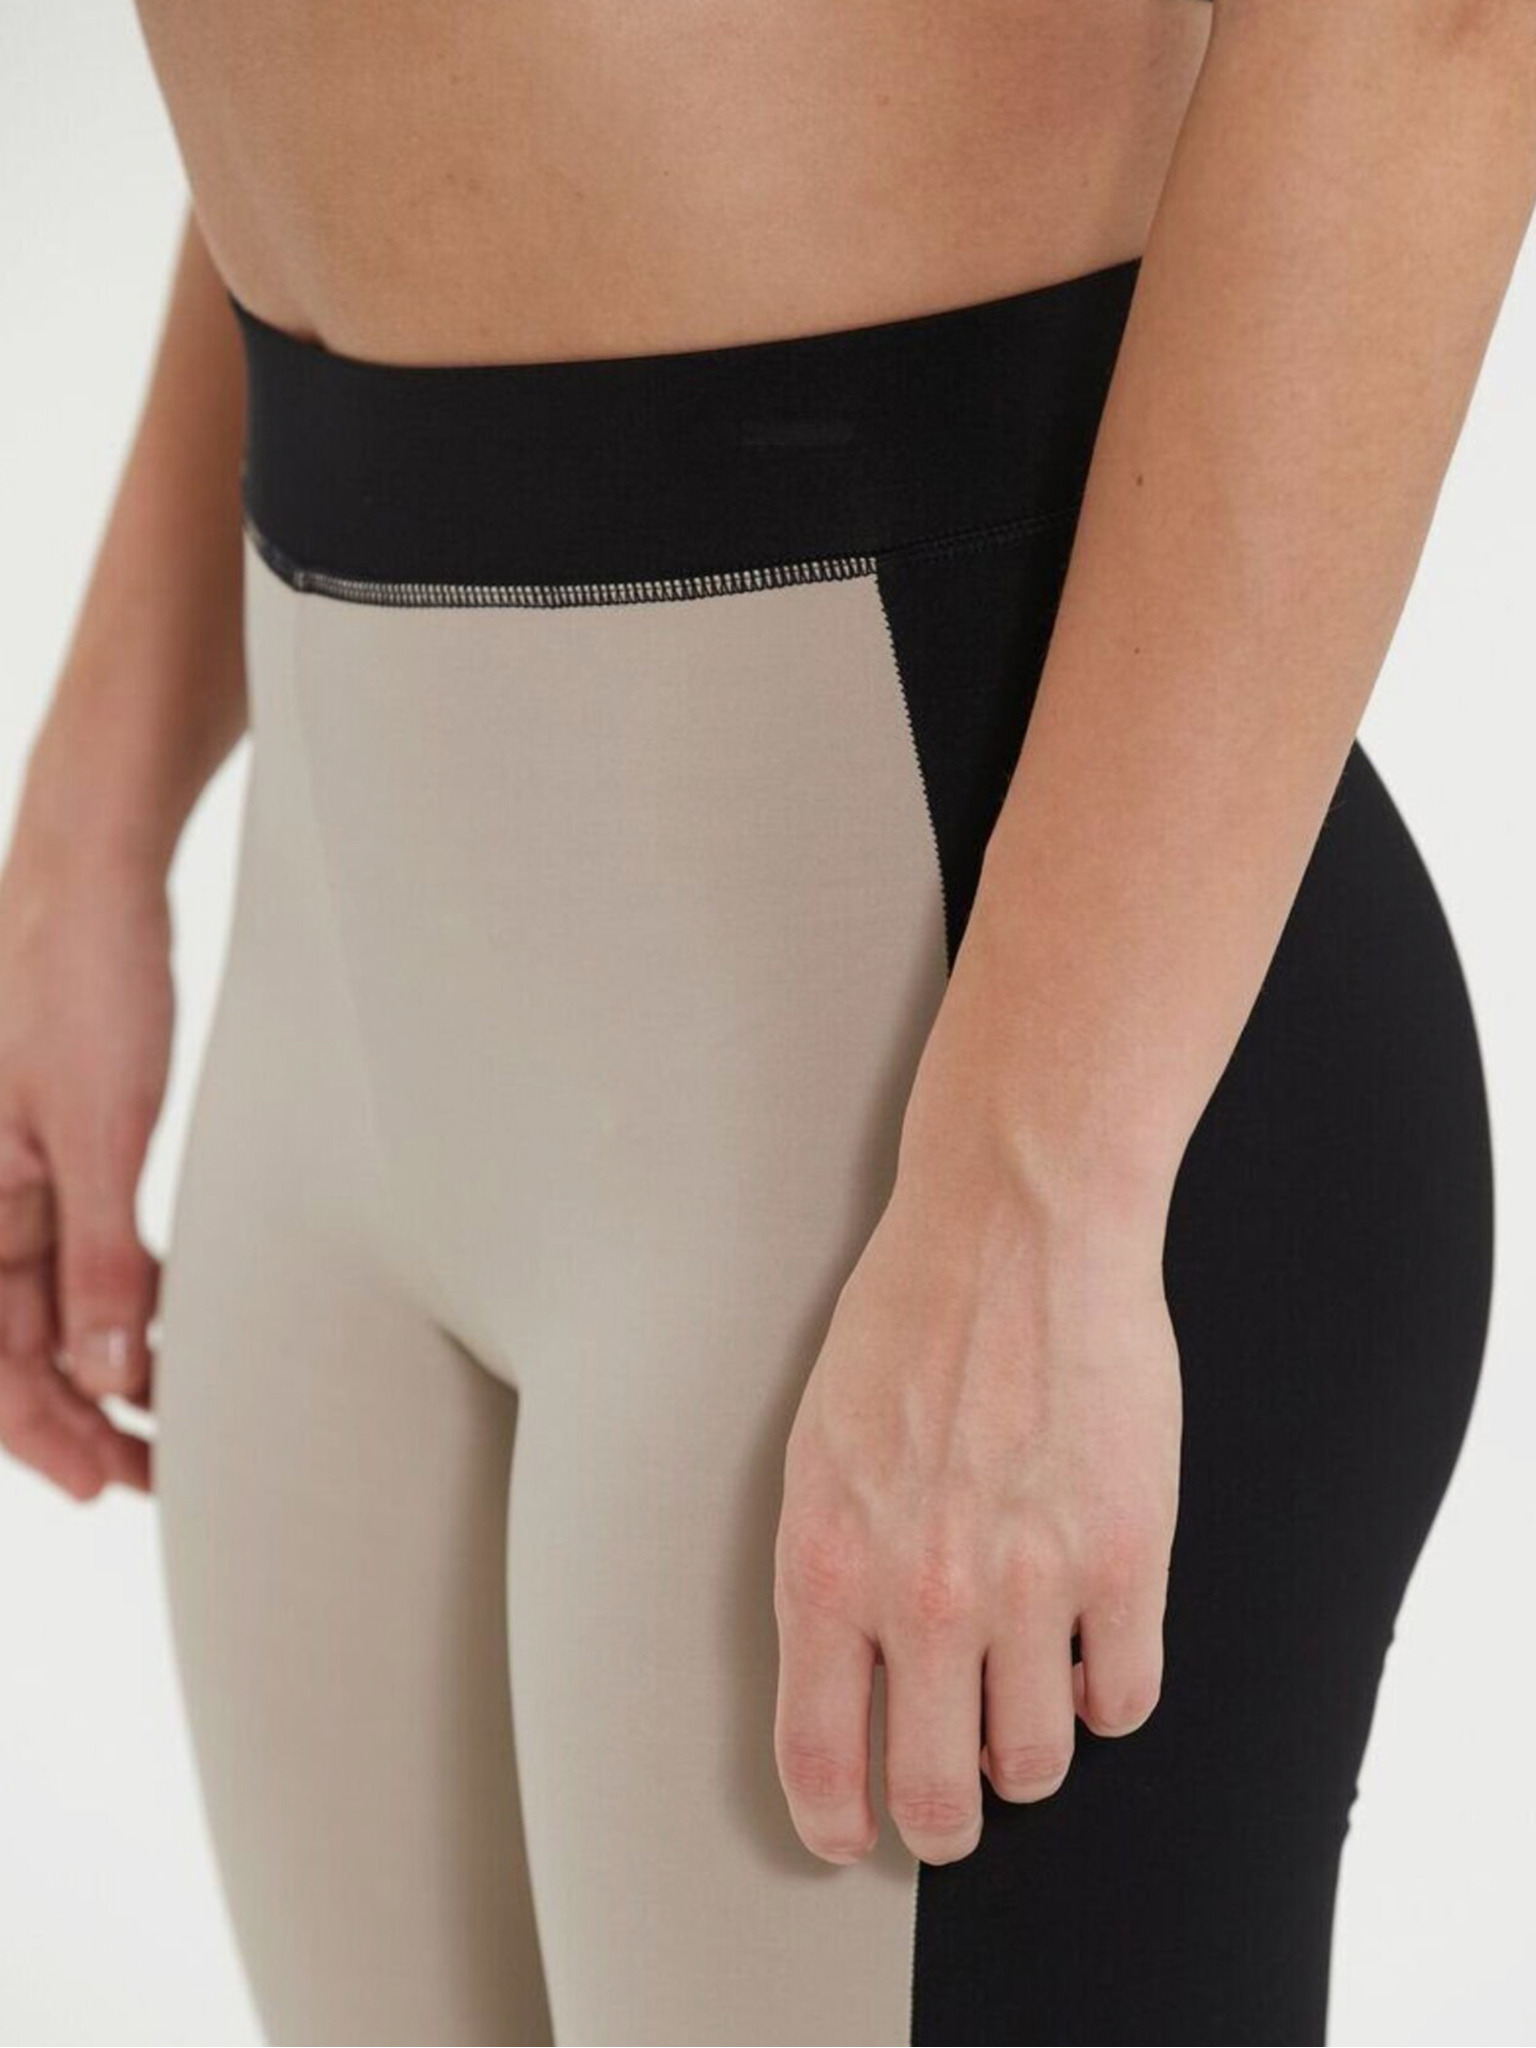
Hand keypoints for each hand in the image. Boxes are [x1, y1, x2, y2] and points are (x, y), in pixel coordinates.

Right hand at [0, 830, 170, 1497]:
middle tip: (157, 1475)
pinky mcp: (58, 1141)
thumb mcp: (99, 1128)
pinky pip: (77, 1243)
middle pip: (19, 1340)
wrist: (95, 871)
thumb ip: (99, 1254)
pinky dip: (119, 1291)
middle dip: (82, 1413)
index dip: (44, 1433)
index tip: (109, 1484)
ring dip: (105, 1359)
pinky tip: (164, 1323)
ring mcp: (14, 1168)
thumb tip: (106, 1373)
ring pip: (52, 1298)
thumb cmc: (83, 981)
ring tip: (171, 1415)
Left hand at [773, 1141, 1180, 1865]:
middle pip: (939, 1799)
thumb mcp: (820, 1447)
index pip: (819, 1758)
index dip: (836, 1824)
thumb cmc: (909, 1319)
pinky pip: (1126, 1699)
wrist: (1018, 1227)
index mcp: (828, 1563)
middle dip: (944, 1820)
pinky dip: (1107, 1691)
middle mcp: (924, 1594)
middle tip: (953, 1799)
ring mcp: (1032, 1583)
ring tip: (1024, 1702)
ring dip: (1029, 1751)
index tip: (852, 1837)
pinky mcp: (1127, 1558)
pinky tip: (1089, 1645)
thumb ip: (834, 1570)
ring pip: (1039, 1764)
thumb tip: (856, 1679)